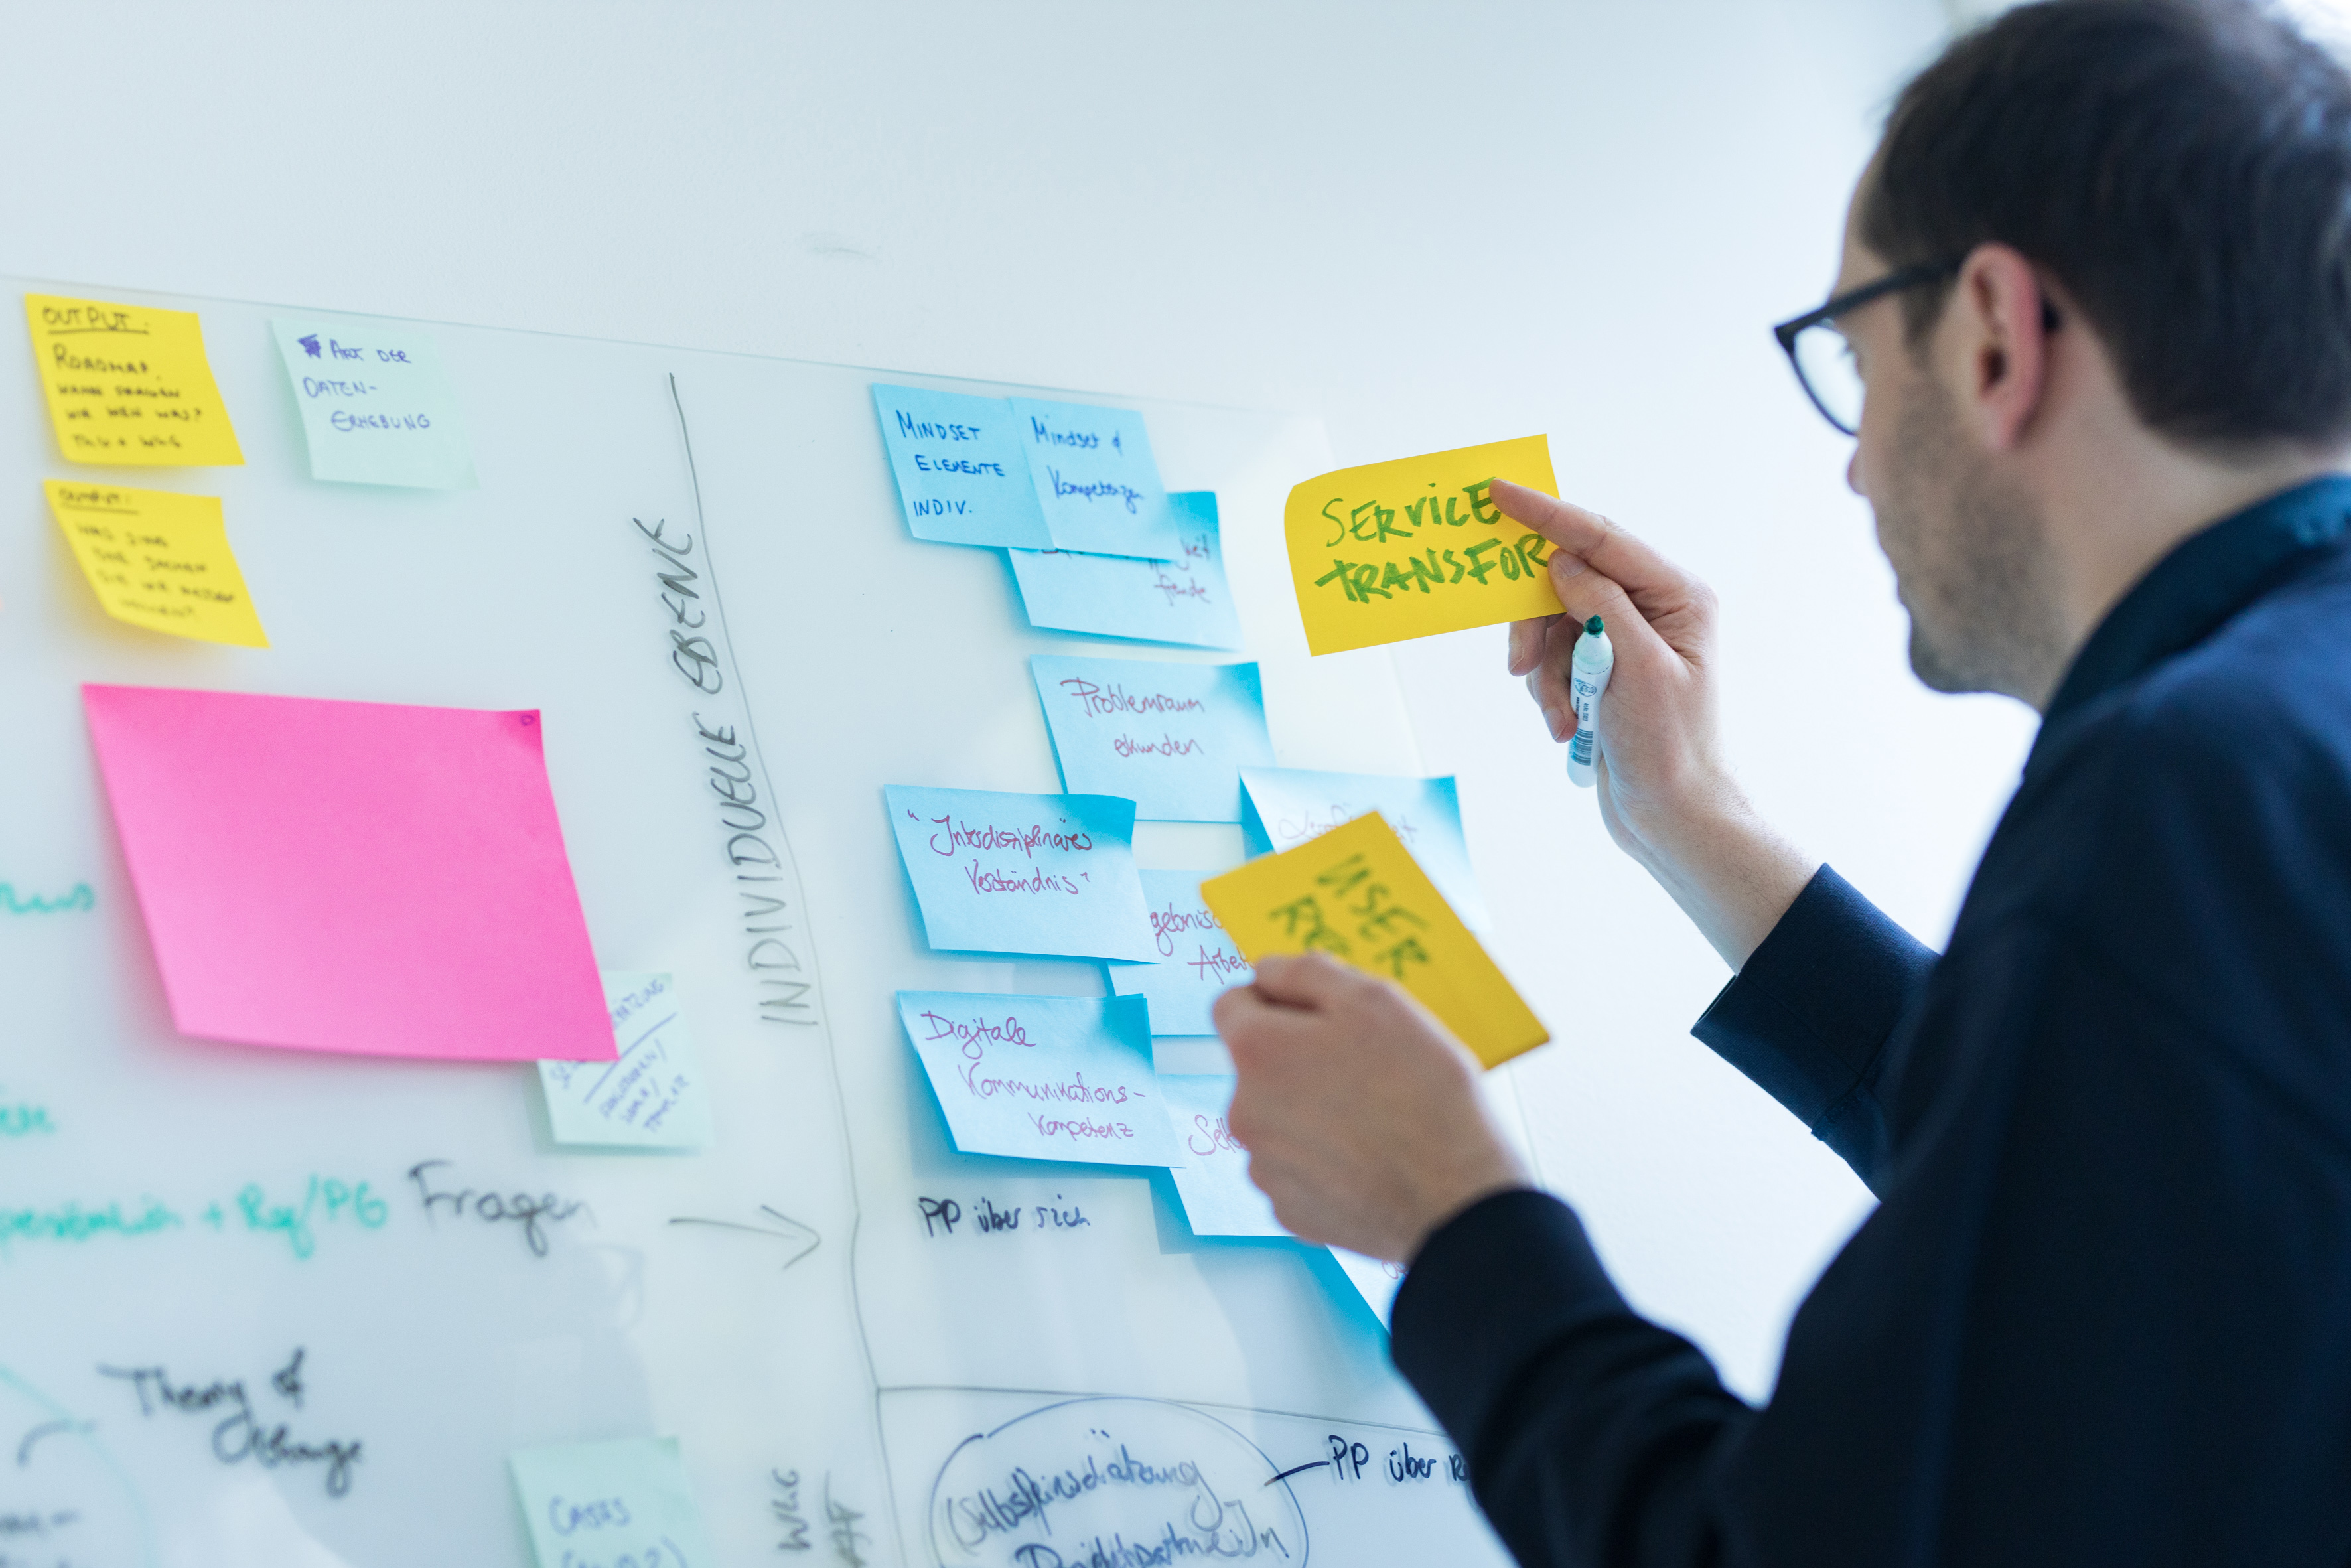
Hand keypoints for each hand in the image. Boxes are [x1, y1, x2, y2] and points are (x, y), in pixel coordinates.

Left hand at [1215, 952, 1528, 1262]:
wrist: (1457, 1200)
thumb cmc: (1423, 1095)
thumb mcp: (1376, 1000)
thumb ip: (1308, 973)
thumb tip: (1266, 971)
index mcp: (1257, 1052)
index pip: (1233, 1005)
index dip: (1277, 999)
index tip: (1322, 1015)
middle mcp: (1243, 1112)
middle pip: (1259, 1067)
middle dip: (1300, 1059)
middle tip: (1367, 1067)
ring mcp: (1265, 1168)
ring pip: (1279, 1120)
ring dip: (1312, 1111)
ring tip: (1376, 1119)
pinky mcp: (1290, 1212)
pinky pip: (1298, 1170)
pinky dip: (1326, 1161)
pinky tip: (1371, 1159)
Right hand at [1496, 479, 1816, 968]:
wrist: (1674, 818)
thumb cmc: (1671, 749)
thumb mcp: (1635, 670)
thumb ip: (1599, 604)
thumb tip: (1559, 562)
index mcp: (1677, 595)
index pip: (1601, 537)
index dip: (1546, 514)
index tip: (1497, 493)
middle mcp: (1654, 608)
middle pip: (1567, 581)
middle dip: (1537, 624)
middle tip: (1520, 665)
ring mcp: (1626, 640)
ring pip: (1553, 624)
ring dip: (1544, 671)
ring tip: (1559, 715)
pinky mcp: (1603, 671)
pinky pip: (1553, 658)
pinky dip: (1548, 690)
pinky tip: (1564, 725)